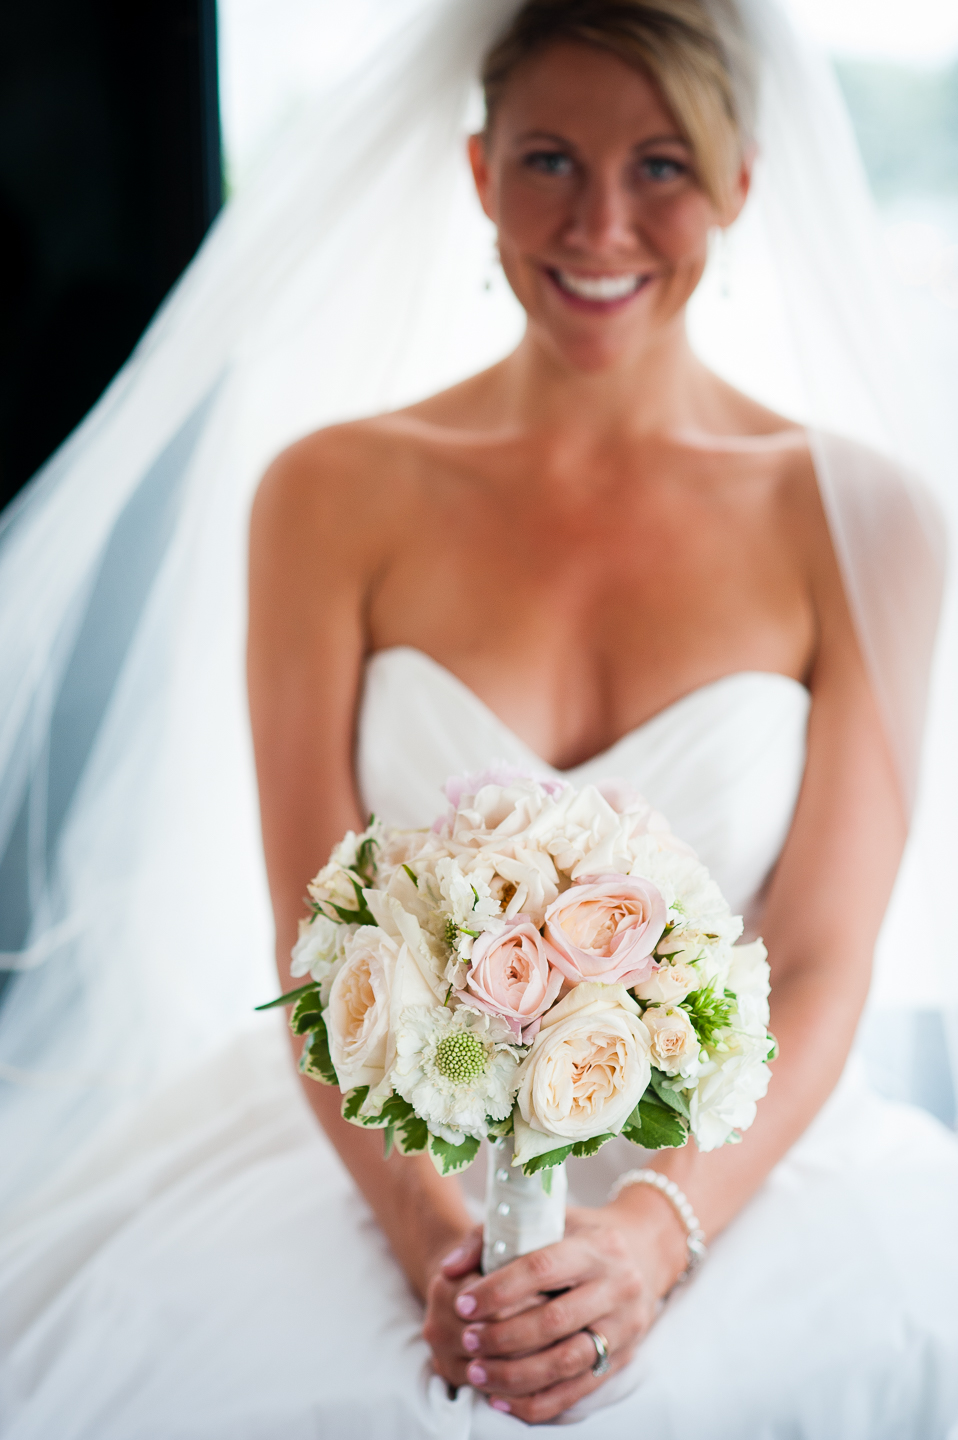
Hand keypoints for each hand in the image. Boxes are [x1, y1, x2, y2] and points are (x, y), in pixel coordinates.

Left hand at [423, 1196, 687, 1423]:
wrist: (645, 1251)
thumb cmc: (581, 1233)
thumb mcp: (547, 1219)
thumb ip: (492, 1237)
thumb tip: (449, 1268)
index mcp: (595, 1247)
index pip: (542, 1269)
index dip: (499, 1289)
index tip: (463, 1302)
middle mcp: (617, 1287)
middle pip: (554, 1321)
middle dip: (503, 1336)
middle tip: (466, 1341)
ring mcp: (624, 1327)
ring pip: (567, 1362)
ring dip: (516, 1375)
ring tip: (476, 1373)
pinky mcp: (623, 1358)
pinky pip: (578, 1390)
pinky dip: (538, 1400)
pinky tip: (502, 1399)